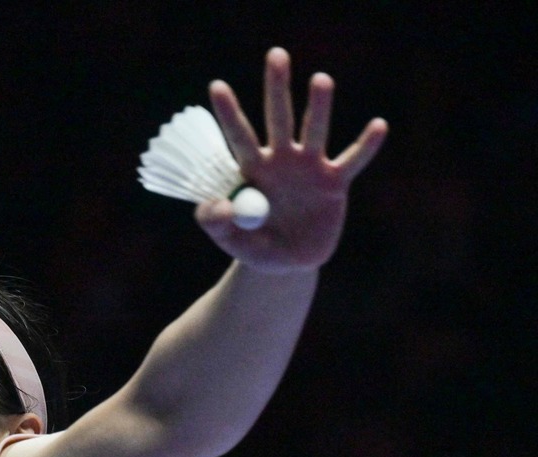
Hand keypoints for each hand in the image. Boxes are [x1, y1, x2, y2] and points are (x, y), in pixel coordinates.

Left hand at [197, 47, 387, 271]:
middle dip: (276, 88)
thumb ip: (215, 224)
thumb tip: (216, 206)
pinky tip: (378, 126)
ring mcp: (310, 169)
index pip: (238, 136)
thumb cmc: (253, 246)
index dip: (229, 112)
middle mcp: (281, 161)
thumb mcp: (230, 240)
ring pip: (315, 132)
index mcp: (252, 169)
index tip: (216, 86)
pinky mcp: (334, 184)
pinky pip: (352, 161)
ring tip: (320, 80)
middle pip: (278, 119)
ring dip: (318, 106)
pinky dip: (366, 146)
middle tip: (276, 55)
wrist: (285, 264)